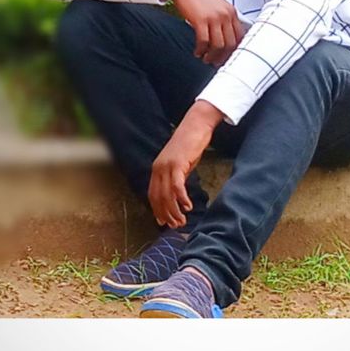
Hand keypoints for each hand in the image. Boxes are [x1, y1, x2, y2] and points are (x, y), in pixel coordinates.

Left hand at [148, 101, 224, 227]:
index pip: (153, 194)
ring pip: (167, 194)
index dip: (157, 210)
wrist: (196, 125)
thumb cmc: (191, 143)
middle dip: (166, 214)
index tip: (163, 222)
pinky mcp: (177, 163)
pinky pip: (177, 186)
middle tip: (176, 225)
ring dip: (174, 211)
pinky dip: (182, 198)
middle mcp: (158, 168)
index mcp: (157, 168)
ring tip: (182, 221)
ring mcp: (167, 165)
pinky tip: (188, 206)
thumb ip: (176, 177)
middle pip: (158, 197)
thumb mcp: (181, 163)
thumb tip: (177, 195)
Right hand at [160, 0, 245, 66]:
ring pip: (218, 45)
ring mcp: (214, 17)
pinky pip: (204, 42)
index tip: (227, 57)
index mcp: (232, 12)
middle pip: (230, 44)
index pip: (240, 37)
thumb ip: (224, 20)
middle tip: (215, 62)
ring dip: (211, 56)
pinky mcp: (201, 20)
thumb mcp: (217, 7)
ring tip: (204, 59)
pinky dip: (200, 50)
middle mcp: (225, 15)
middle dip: (223, 57)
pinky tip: (197, 52)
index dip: (234, 50)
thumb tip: (225, 41)